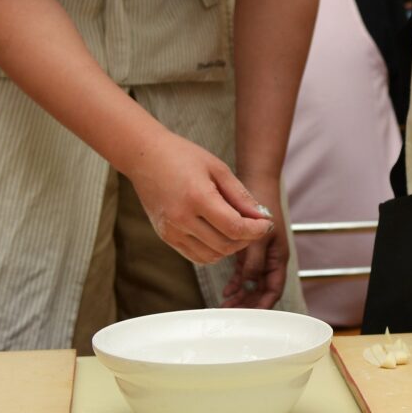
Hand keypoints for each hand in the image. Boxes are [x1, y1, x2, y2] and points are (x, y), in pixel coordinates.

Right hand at [128, 133, 273, 264]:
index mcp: (197, 198)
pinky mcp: (166, 237)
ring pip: (212, 256)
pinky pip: (196, 256)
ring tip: (237, 229)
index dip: (256, 230)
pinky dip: (214, 251)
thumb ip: (241, 196)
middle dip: (247, 239)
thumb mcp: (218, 168)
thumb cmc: (183, 156)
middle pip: (225, 245)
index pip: (234, 228)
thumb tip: (262, 217)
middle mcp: (181, 219)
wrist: (144, 157)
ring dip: (231, 248)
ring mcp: (171, 231)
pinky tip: (220, 234)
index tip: (267, 224)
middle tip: (255, 226)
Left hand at [221, 172, 289, 309]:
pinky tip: (226, 288)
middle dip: (249, 303)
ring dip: (241, 295)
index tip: (250, 316)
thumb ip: (253, 260)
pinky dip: (236, 281)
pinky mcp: (249, 249)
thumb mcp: (259, 236)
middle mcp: (271, 259)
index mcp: (279, 257)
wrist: (257, 184)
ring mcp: (261, 255)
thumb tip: (247, 284)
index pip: (274, 289)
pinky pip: (244, 272)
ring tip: (226, 304)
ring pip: (252, 283)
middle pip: (262, 290)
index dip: (263, 304)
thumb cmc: (262, 207)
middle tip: (232, 314)